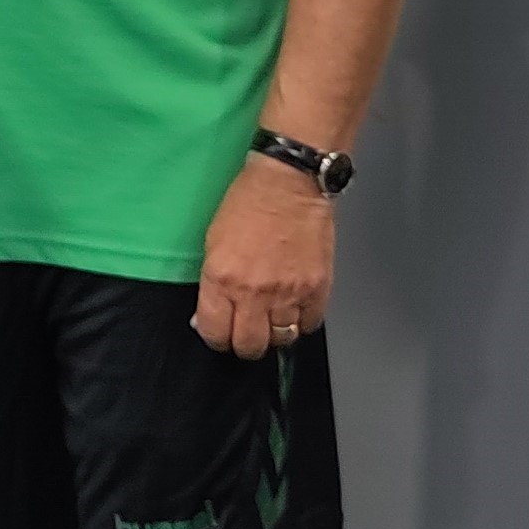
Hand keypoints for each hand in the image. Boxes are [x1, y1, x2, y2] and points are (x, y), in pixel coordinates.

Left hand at [192, 155, 334, 358]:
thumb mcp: (213, 243)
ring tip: (271, 318)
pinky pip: (310, 324)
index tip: (220, 333)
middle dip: (244, 343)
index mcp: (222, 279)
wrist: (288, 182)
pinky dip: (302, 321)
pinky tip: (295, 307)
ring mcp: (289, 292)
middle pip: (250, 346)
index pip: (215, 334)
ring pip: (282, 339)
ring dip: (275, 333)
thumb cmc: (248, 203)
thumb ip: (212, 284)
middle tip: (246, 331)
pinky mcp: (318, 288)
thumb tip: (209, 314)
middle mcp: (255, 292)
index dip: (216, 338)